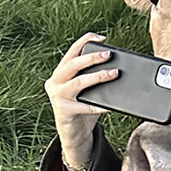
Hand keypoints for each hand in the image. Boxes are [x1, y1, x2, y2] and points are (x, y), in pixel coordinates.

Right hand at [44, 32, 118, 166]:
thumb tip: (116, 65)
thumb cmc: (82, 105)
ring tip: (114, 73)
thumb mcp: (86, 88)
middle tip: (109, 54)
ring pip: (78, 82)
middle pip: (73, 64)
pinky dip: (100, 106)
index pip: (71, 52)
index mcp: (60, 72)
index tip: (101, 38)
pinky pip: (85, 106)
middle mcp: (55, 82)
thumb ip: (92, 75)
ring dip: (98, 76)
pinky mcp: (64, 112)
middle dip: (92, 58)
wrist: (73, 133)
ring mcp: (57, 97)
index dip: (85, 41)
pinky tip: (111, 106)